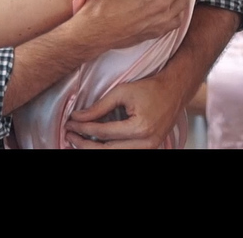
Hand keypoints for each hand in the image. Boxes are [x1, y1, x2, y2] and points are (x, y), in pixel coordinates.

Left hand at [65, 73, 185, 148]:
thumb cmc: (150, 88)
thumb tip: (78, 116)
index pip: (104, 132)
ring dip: (94, 149)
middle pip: (107, 150)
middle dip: (84, 143)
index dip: (84, 128)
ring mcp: (149, 148)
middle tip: (68, 134)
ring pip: (115, 154)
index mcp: (140, 128)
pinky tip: (94, 143)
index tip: (70, 122)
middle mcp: (146, 143)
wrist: (174, 91)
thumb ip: (99, 107)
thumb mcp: (122, 92)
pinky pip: (124, 152)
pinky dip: (108, 148)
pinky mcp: (149, 149)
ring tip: (77, 140)